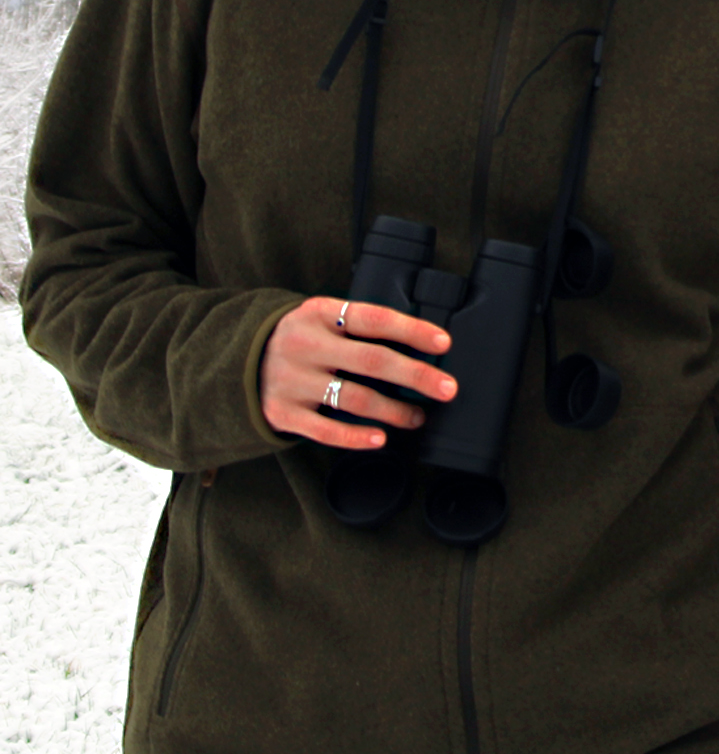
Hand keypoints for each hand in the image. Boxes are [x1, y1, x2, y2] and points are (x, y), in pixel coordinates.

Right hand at [259, 295, 454, 448]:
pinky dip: (355, 437)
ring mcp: (291, 380)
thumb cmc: (300, 339)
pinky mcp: (281, 412)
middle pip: (372, 360)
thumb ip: (358, 327)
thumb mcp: (322, 318)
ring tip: (417, 417)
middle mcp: (305, 345)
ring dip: (393, 410)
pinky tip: (380, 438)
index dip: (411, 330)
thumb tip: (419, 346)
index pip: (374, 319)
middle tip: (447, 389)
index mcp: (320, 314)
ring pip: (354, 398)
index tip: (443, 343)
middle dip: (416, 375)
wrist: (236, 362)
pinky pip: (325, 430)